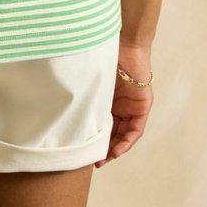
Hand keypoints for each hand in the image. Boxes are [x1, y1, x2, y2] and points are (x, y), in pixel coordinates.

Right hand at [94, 42, 153, 167]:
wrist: (124, 44)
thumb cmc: (105, 57)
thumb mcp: (93, 82)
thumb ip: (87, 96)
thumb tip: (64, 109)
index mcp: (108, 99)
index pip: (103, 125)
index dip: (96, 140)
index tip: (85, 152)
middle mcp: (120, 105)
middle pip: (114, 132)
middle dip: (105, 148)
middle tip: (95, 162)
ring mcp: (132, 105)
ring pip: (125, 133)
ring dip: (116, 148)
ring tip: (105, 159)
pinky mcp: (143, 105)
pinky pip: (136, 128)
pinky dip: (127, 140)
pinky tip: (118, 149)